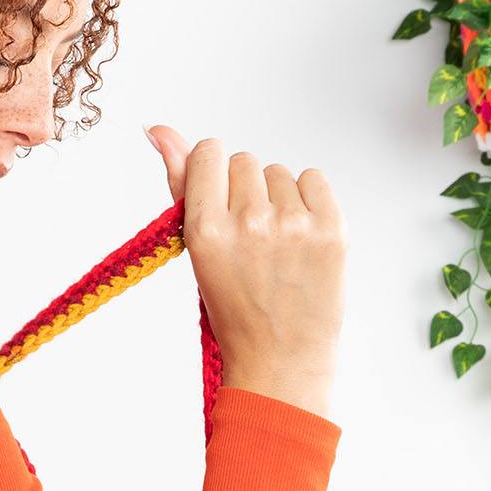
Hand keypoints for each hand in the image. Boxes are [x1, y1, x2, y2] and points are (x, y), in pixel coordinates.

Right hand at [144, 124, 345, 415]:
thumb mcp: (196, 253)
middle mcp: (250, 223)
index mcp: (206, 231)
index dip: (212, 174)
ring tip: (276, 245)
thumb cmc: (233, 310)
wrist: (281, 360)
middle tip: (249, 239)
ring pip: (278, 172)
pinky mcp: (332, 228)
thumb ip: (181, 186)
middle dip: (244, 190)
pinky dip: (308, 201)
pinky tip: (300, 237)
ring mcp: (294, 225)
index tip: (218, 202)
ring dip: (277, 198)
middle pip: (244, 161)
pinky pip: (314, 178)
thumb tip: (159, 130)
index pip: (209, 152)